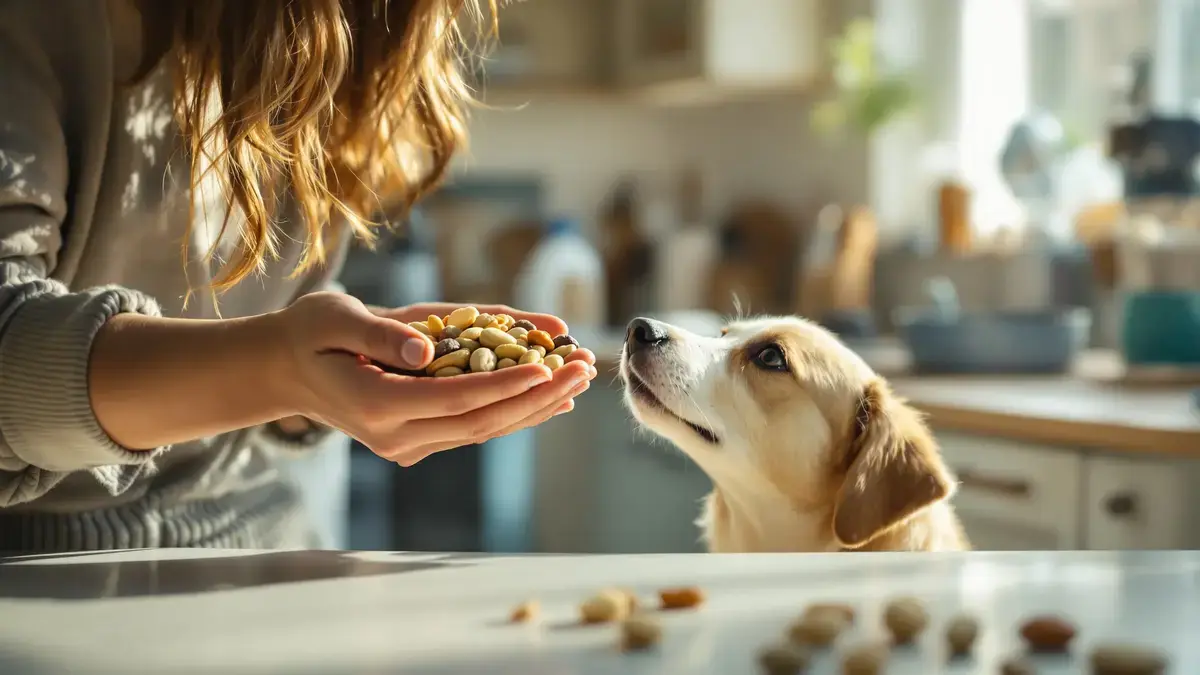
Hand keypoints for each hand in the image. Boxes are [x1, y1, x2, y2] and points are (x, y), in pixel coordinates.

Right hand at [275, 294, 597, 465]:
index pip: (456, 399)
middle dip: (539, 395)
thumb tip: (427, 346)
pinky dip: (514, 409)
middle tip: (585, 368)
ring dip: (536, 405)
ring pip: (484, 429)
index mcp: (377, 405)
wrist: (286, 370)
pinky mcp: (417, 439)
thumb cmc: (309, 333)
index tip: (549, 366)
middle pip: (482, 421)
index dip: (506, 384)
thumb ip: (380, 333)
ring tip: (581, 379)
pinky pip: (474, 426)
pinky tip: (550, 395)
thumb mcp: (333, 318)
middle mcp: (396, 434)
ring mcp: (408, 443)